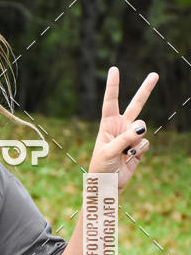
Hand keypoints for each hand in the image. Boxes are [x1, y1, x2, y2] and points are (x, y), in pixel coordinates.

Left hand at [88, 66, 158, 190]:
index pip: (110, 101)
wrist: (107, 185)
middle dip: (145, 90)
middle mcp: (120, 127)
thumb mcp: (109, 151)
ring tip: (124, 152)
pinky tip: (130, 158)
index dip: (113, 85)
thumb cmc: (101, 167)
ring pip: (142, 129)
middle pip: (136, 105)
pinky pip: (145, 143)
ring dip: (134, 141)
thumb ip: (125, 138)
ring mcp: (131, 137)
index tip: (114, 69)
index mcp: (108, 124)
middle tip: (155, 75)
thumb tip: (142, 127)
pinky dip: (139, 151)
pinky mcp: (139, 148)